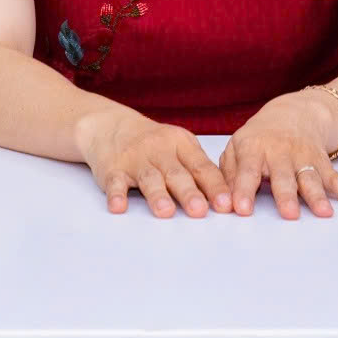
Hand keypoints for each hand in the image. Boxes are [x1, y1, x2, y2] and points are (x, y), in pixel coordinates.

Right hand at [75, 108, 231, 217]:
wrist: (111, 126)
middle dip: (189, 192)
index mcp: (181, 144)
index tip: (226, 205)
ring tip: (166, 212)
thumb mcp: (179, 146)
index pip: (201, 167)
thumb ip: (198, 169)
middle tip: (200, 211)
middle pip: (176, 174)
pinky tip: (119, 206)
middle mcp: (160, 150)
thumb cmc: (154, 143)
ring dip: (157, 196)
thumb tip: (226, 199)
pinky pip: (115, 182)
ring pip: (149, 179)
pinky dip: (117, 194)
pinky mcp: (113, 169)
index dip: (214, 186)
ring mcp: (136, 159)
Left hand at [219, 90, 337, 219]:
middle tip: (289, 215)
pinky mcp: (322, 163)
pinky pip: (337, 179)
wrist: (293, 112)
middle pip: (283, 176)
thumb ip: (229, 174)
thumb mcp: (236, 148)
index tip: (241, 210)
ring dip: (319, 196)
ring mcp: (304, 158)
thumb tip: (223, 203)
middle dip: (286, 195)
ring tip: (325, 213)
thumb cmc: (258, 138)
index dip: (243, 190)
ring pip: (312, 179)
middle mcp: (280, 153)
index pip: (247, 170)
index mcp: (254, 149)